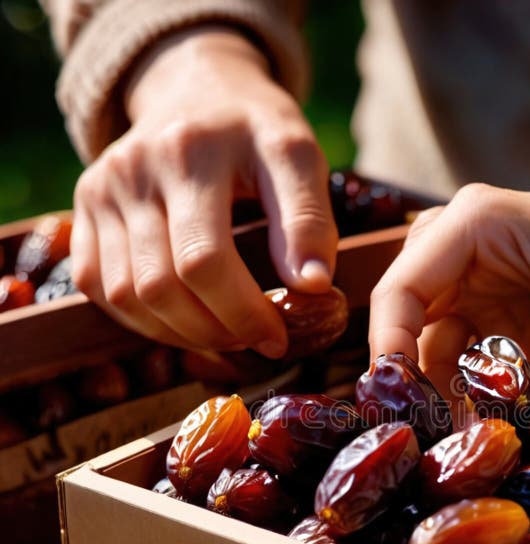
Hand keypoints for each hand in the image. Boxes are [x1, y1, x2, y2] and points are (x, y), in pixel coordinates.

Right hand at [70, 26, 337, 357]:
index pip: (206, 259)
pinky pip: (98, 286)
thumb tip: (313, 287)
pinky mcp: (84, 205)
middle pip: (162, 285)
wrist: (196, 87)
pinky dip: (142, 320)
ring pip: (127, 294)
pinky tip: (184, 320)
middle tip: (255, 338)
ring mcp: (102, 187)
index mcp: (193, 150)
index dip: (243, 313)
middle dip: (216, 330)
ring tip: (225, 333)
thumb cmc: (256, 131)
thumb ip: (309, 219)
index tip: (278, 338)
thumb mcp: (298, 157)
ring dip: (181, 333)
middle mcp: (136, 167)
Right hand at [370, 117, 529, 449]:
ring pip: (425, 344)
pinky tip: (484, 420)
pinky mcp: (479, 302)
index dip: (390, 352)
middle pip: (404, 322)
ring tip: (464, 436)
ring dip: (440, 391)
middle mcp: (457, 245)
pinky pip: (453, 352)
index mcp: (475, 226)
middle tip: (433, 436)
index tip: (403, 410)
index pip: (399, 292)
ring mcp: (466, 275)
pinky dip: (463, 389)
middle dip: (415, 382)